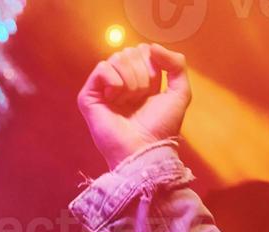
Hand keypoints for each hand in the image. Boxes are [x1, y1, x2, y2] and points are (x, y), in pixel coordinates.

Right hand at [77, 43, 190, 170]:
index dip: (153, 67)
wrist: (144, 149)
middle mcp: (120, 82)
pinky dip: (114, 81)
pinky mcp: (88, 97)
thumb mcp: (180, 92)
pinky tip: (115, 98)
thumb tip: (152, 46)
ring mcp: (103, 89)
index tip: (153, 91)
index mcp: (139, 79)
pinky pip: (102, 68)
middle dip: (142, 74)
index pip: (143, 50)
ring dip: (130, 80)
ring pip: (117, 58)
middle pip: (130, 52)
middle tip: (140, 99)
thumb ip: (176, 64)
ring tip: (129, 101)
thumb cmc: (161, 127)